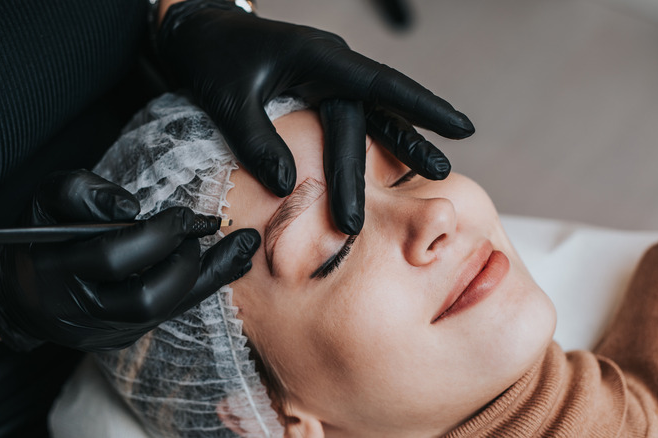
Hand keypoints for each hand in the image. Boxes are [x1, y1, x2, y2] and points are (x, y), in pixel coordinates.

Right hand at [0, 169, 259, 351]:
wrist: (23, 292)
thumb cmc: (39, 238)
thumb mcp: (46, 201)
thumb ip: (82, 193)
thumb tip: (130, 208)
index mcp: (57, 272)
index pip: (114, 257)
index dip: (157, 234)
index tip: (184, 214)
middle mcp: (83, 311)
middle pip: (145, 298)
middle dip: (183, 261)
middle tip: (200, 229)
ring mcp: (107, 330)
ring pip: (165, 312)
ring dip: (206, 276)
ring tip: (235, 246)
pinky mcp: (126, 337)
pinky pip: (173, 314)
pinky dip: (205, 287)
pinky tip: (232, 264)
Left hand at [155, 0, 473, 233]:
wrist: (197, 32)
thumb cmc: (211, 58)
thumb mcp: (228, 98)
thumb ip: (256, 139)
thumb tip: (287, 185)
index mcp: (318, 58)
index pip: (380, 84)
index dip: (422, 108)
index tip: (461, 128)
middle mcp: (331, 67)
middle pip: (360, 122)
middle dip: (361, 173)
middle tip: (359, 222)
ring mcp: (325, 78)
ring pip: (367, 118)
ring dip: (396, 145)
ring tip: (432, 171)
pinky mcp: (314, 89)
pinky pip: (348, 118)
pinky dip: (368, 140)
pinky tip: (387, 160)